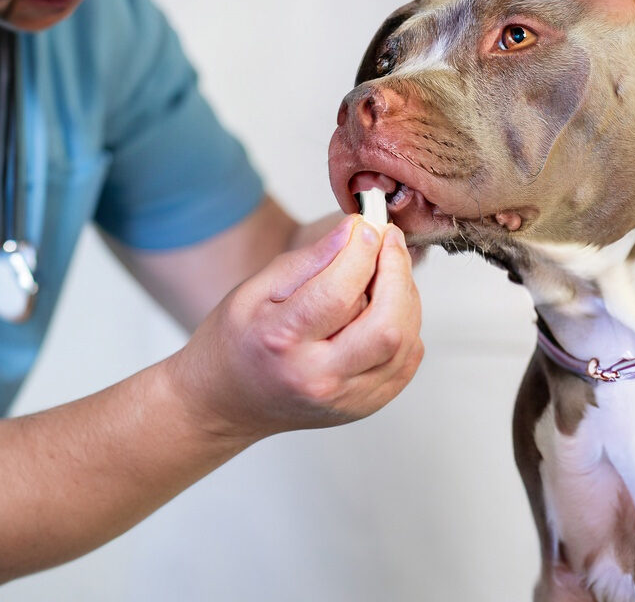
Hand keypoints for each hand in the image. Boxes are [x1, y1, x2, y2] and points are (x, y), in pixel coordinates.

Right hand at [166, 215, 422, 442]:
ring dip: (405, 297)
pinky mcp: (365, 406)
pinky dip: (407, 327)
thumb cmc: (236, 343)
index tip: (368, 227)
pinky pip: (407, 362)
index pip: (339, 293)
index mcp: (282, 342)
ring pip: (405, 343)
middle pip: (387, 326)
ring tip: (385, 274)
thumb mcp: (256, 290)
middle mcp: (318, 378)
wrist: (227, 402)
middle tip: (390, 243)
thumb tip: (355, 231)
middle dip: (398, 273)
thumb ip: (310, 260)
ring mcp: (346, 399)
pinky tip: (385, 308)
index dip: (363, 252)